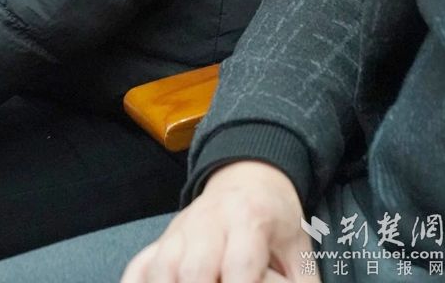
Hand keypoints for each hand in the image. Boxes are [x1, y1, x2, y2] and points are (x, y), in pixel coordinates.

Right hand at [120, 162, 316, 282]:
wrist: (249, 172)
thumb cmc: (276, 217)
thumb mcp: (299, 245)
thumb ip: (304, 282)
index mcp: (248, 219)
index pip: (240, 264)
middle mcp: (209, 221)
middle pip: (193, 267)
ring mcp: (181, 229)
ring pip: (162, 266)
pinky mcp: (164, 237)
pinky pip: (140, 264)